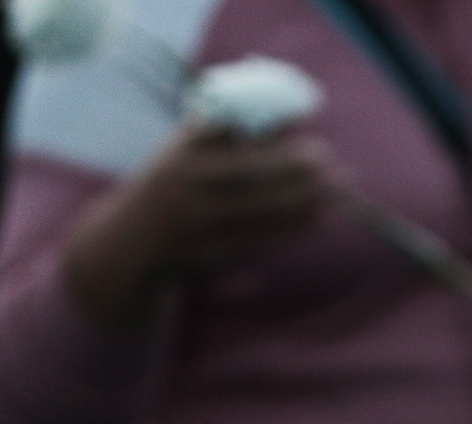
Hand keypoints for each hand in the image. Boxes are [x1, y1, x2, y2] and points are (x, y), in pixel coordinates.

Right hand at [64, 129, 332, 327]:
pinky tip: (318, 221)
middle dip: (304, 187)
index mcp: (183, 167)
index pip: (243, 163)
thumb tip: (289, 112)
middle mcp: (189, 204)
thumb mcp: (187, 147)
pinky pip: (261, 248)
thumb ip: (230, 127)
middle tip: (341, 175)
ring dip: (305, 212)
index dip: (285, 159)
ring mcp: (200, 238)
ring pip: (264, 226)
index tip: (320, 149)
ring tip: (339, 198)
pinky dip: (292, 234)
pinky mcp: (212, 264)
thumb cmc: (172, 180)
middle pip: (259, 197)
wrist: (131, 243)